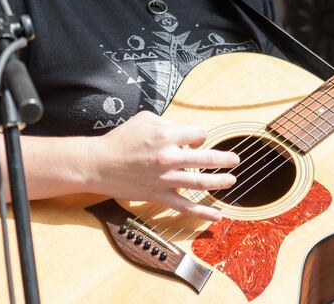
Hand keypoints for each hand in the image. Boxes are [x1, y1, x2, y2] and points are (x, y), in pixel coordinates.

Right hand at [86, 111, 239, 220]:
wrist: (98, 164)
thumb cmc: (121, 139)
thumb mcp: (144, 119)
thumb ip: (168, 123)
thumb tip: (185, 133)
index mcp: (166, 136)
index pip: (198, 134)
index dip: (200, 136)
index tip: (197, 139)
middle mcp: (168, 157)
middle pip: (206, 159)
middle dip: (224, 159)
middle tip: (235, 160)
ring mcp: (165, 179)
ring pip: (200, 182)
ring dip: (219, 182)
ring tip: (231, 180)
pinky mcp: (159, 196)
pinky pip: (185, 206)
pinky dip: (203, 212)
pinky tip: (217, 215)